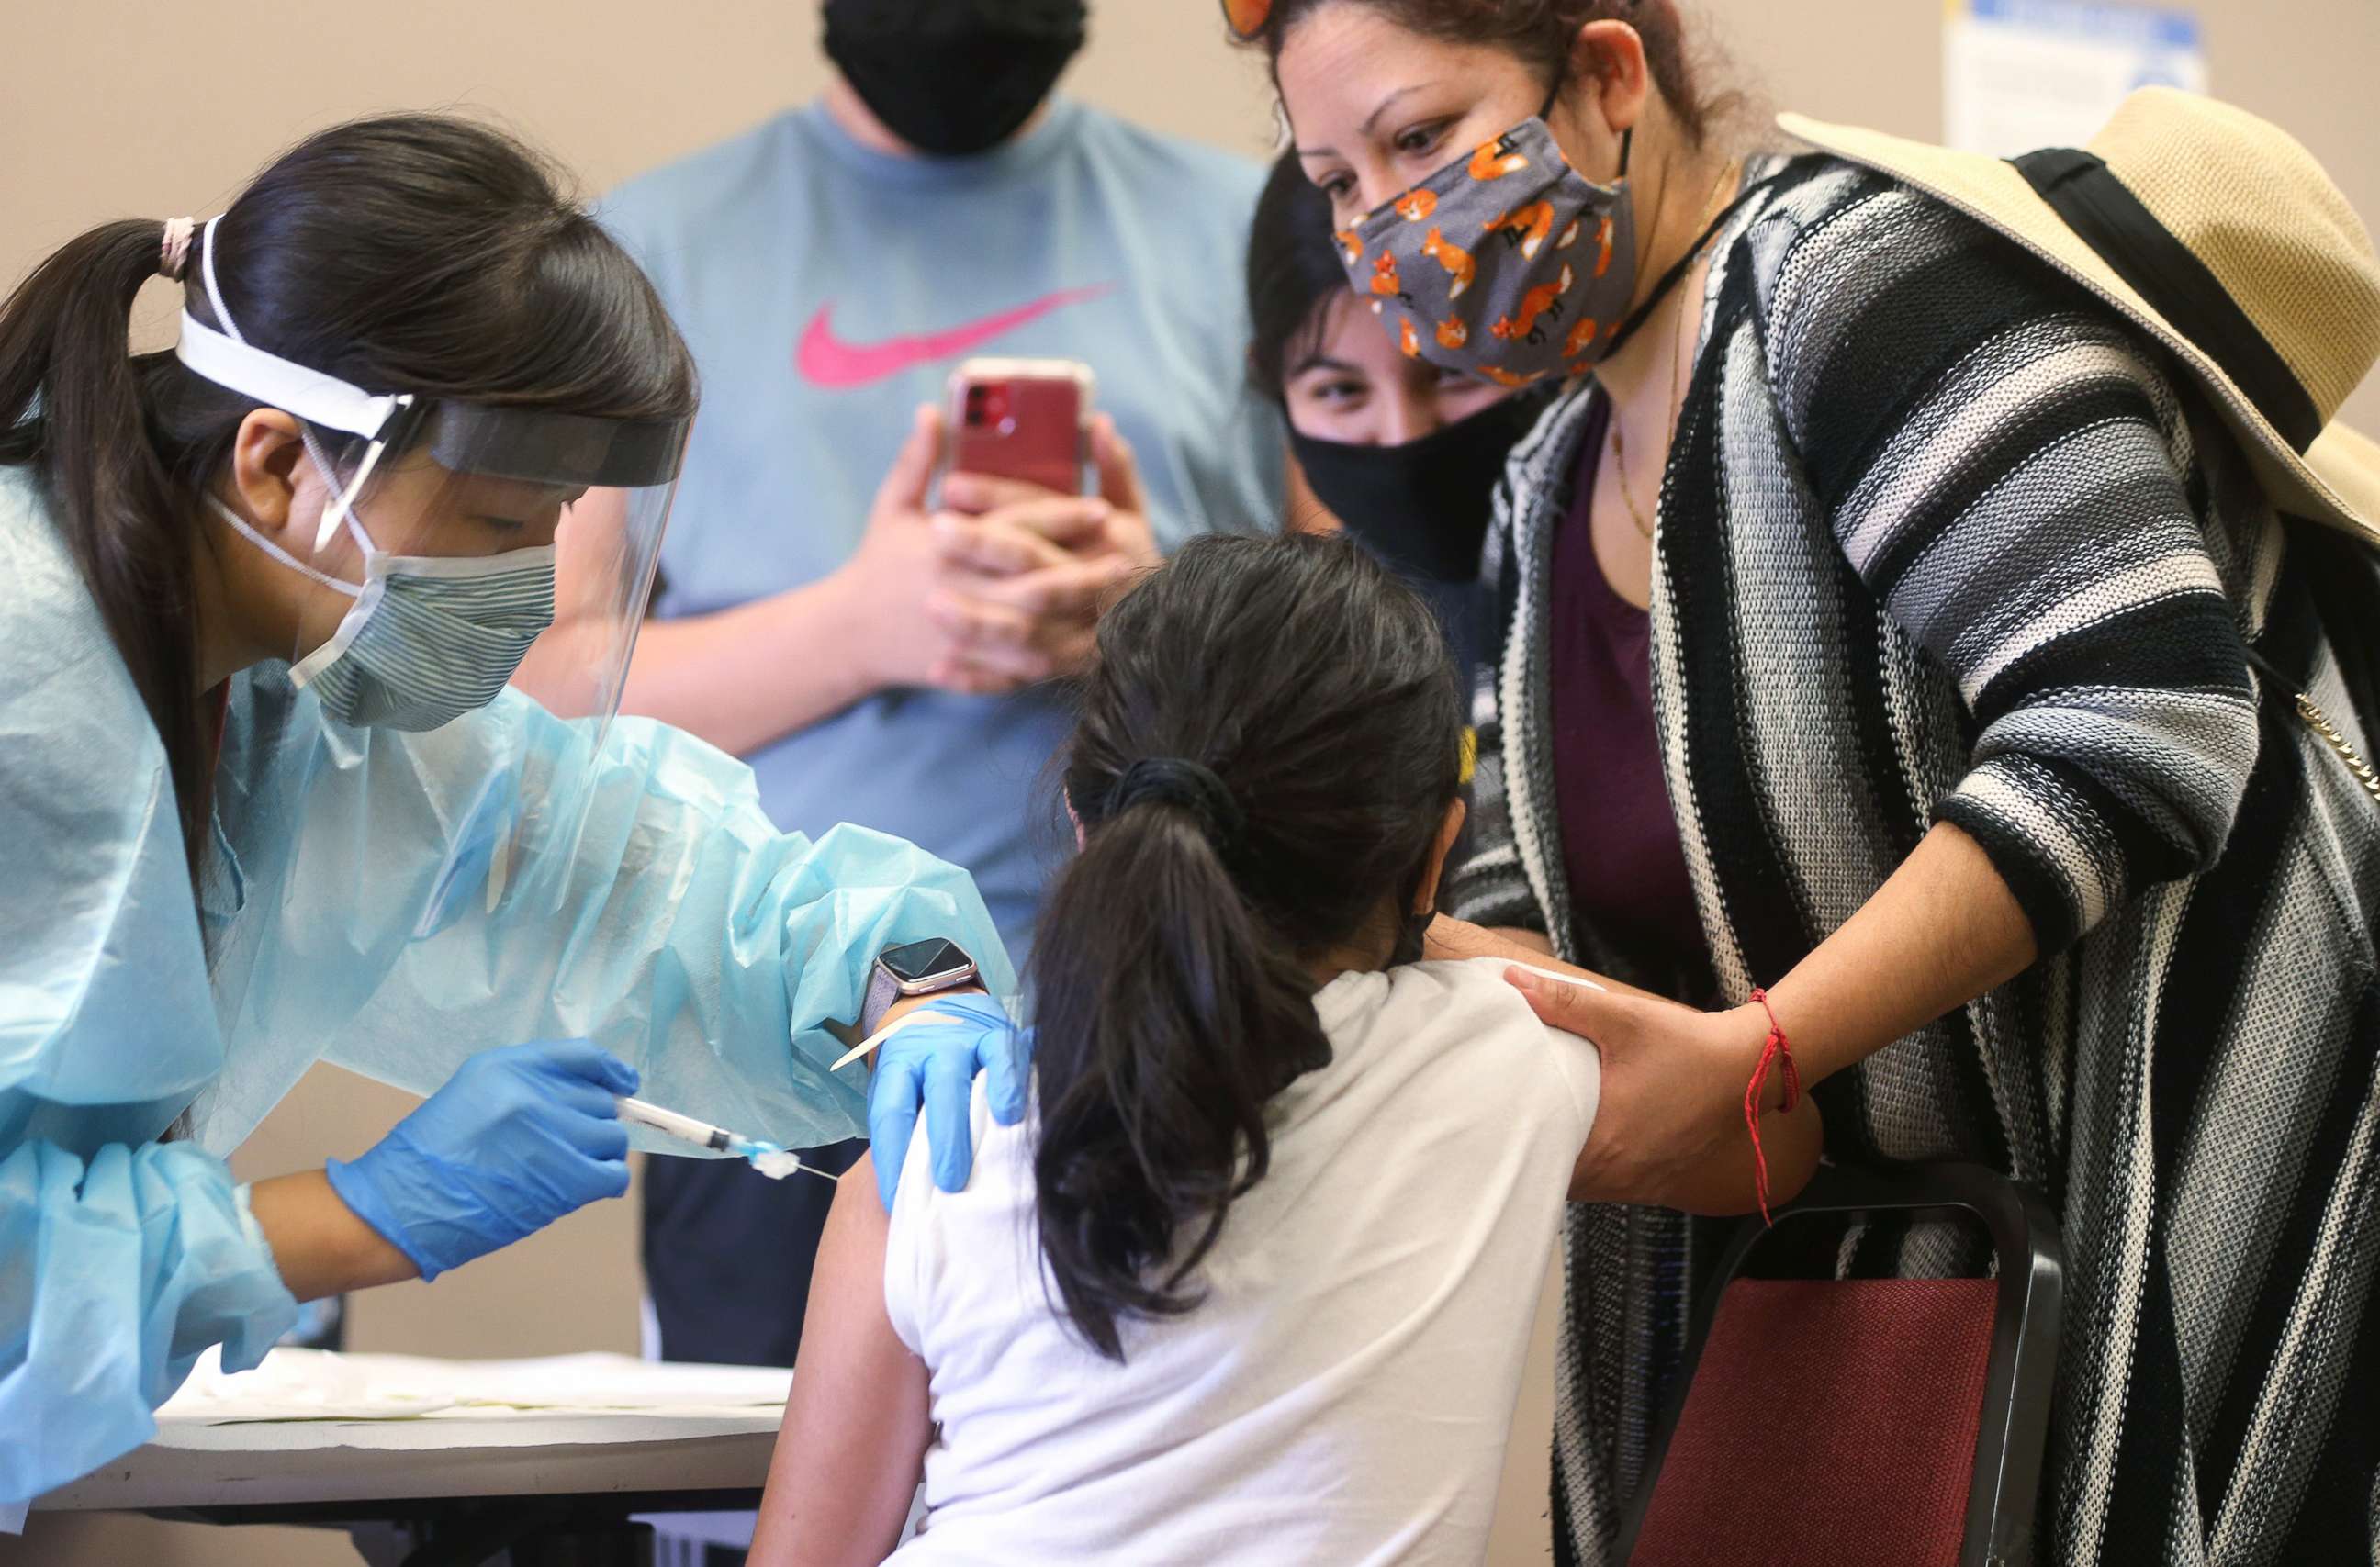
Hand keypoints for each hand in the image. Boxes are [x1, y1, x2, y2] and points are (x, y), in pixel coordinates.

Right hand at [324, 1040, 635, 1279]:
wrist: (403, 1205)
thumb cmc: (434, 1154)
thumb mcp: (472, 1091)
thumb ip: (527, 1083)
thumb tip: (593, 1092)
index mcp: (508, 1067)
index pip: (584, 1055)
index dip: (610, 1071)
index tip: (624, 1084)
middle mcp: (533, 1095)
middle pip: (600, 1100)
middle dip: (591, 1122)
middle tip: (564, 1145)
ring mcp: (552, 1137)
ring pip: (612, 1137)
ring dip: (598, 1154)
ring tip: (566, 1168)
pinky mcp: (565, 1180)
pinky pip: (614, 1174)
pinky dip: (608, 1181)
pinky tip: (588, 1186)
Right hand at [832, 406, 1116, 696]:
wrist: (847, 633)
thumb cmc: (877, 563)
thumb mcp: (893, 506)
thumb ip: (917, 460)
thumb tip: (933, 410)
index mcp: (946, 546)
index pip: (1013, 528)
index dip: (1060, 517)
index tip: (1099, 508)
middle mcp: (959, 590)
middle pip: (1033, 583)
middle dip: (1082, 571)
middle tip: (1124, 558)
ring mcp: (964, 633)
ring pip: (1033, 630)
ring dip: (1076, 617)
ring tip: (1114, 605)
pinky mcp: (969, 664)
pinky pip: (1019, 669)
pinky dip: (1054, 662)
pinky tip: (1086, 650)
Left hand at [864, 992, 1031, 1211]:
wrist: (943, 997)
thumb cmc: (924, 1061)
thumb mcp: (907, 1085)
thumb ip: (909, 1125)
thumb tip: (912, 1189)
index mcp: (899, 1065)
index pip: (890, 1113)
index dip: (891, 1158)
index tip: (898, 1200)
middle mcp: (929, 1049)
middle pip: (932, 1096)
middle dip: (941, 1143)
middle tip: (950, 1185)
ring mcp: (964, 1038)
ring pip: (963, 1078)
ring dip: (972, 1121)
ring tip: (986, 1161)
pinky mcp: (998, 1032)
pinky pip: (1004, 1057)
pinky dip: (1008, 1084)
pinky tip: (1012, 1114)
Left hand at [1506, 968, 1823, 1216]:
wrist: (1748, 1071)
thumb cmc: (1686, 1046)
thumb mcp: (1624, 1019)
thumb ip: (1563, 1002)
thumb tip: (1512, 982)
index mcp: (1602, 1139)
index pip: (1535, 1159)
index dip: (1506, 1144)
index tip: (1485, 1123)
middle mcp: (1616, 1173)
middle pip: (1550, 1178)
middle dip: (1525, 1154)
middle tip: (1497, 1124)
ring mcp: (1635, 1184)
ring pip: (1575, 1188)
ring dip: (1554, 1165)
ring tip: (1527, 1134)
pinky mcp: (1652, 1185)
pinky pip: (1603, 1188)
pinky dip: (1584, 1171)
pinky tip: (1572, 1144)